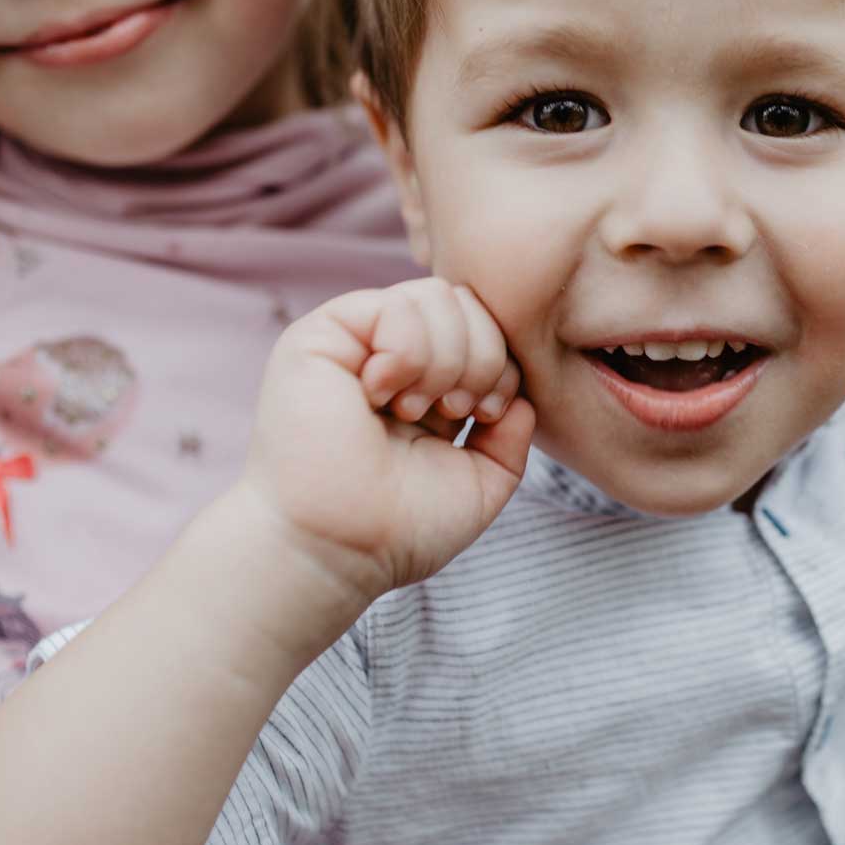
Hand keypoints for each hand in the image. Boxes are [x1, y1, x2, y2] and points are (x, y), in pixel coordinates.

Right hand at [238, 277, 534, 602]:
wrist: (337, 548)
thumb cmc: (399, 529)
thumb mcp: (479, 484)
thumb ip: (510, 440)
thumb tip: (522, 399)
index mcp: (427, 384)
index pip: (486, 329)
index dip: (503, 365)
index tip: (485, 417)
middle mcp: (391, 355)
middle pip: (468, 303)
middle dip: (482, 357)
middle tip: (452, 412)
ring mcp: (357, 342)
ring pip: (436, 296)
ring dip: (445, 358)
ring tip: (413, 409)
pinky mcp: (322, 336)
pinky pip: (393, 304)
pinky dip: (408, 351)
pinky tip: (383, 394)